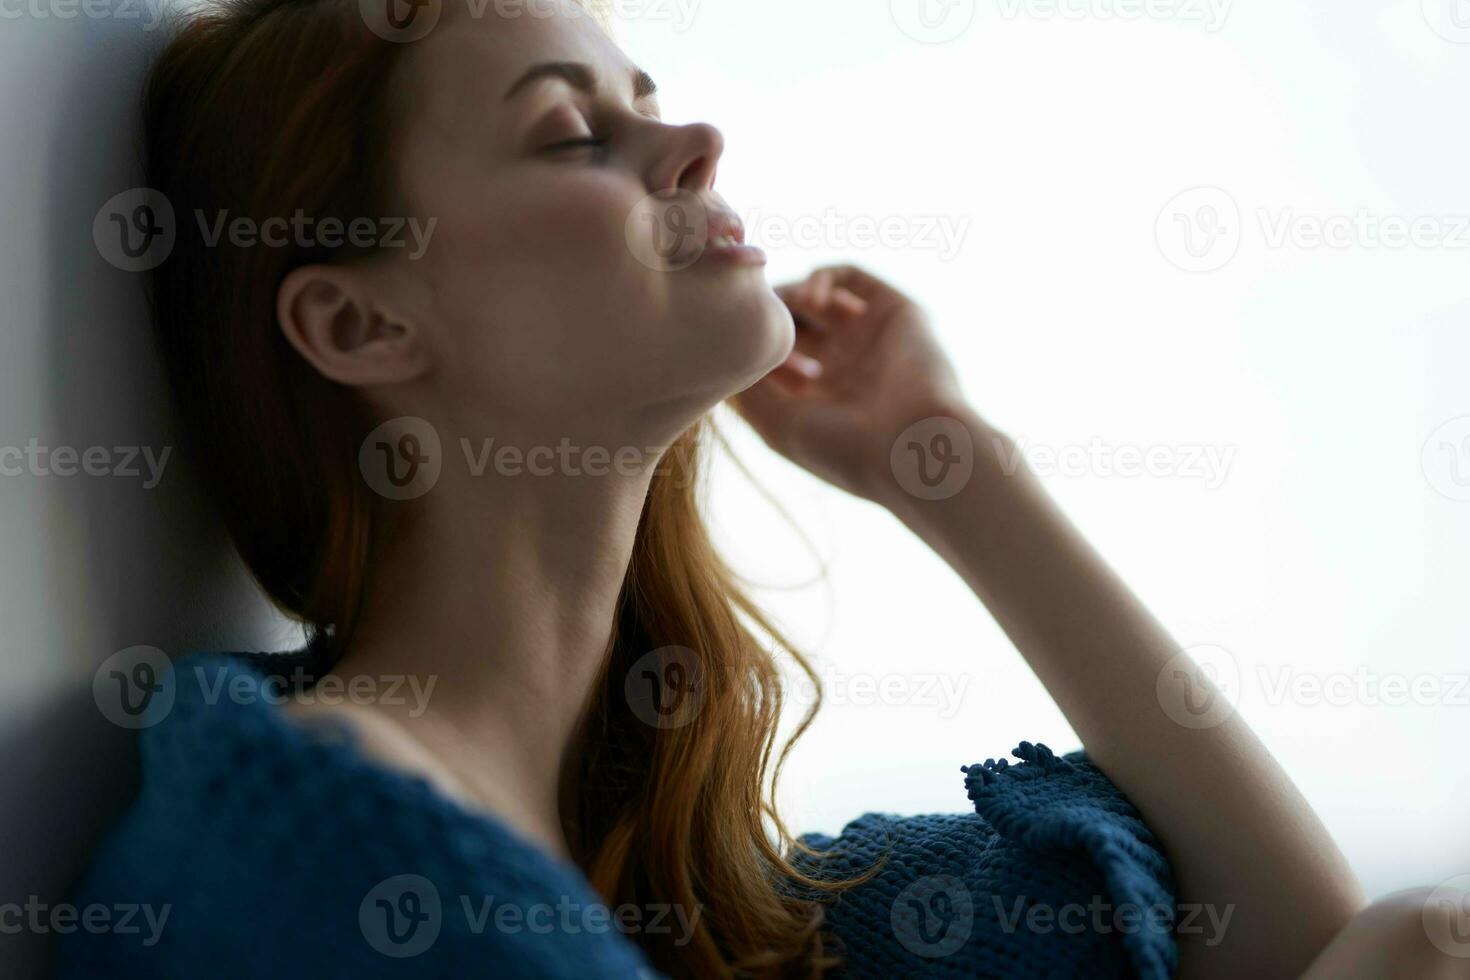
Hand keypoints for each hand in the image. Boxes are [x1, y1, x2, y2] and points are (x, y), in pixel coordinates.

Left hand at [729, 263, 968, 507]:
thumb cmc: (844, 448)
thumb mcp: (778, 424)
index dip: (753, 348)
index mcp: (819, 398)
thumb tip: (729, 346)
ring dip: (792, 295)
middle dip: (772, 317)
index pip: (772, 355)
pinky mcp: (894, 311)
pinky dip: (822, 278)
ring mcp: (867, 337)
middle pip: (790, 320)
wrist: (915, 444)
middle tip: (769, 325)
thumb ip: (746, 385)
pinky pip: (850, 276)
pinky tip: (813, 300)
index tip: (751, 360)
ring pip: (815, 295)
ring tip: (795, 310)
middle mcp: (842, 365)